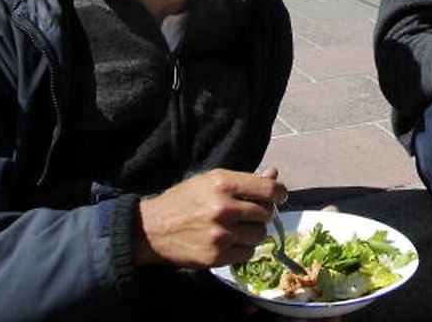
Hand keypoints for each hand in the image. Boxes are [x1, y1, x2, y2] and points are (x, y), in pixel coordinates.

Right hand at [135, 167, 286, 267]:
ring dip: (254, 231)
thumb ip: (245, 180)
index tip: (278, 196)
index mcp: (223, 184)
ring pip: (260, 235)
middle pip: (266, 213)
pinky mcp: (216, 257)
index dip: (279, 193)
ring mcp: (220, 235)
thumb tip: (275, 175)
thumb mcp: (211, 180)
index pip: (269, 189)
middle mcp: (224, 208)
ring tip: (238, 227)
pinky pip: (248, 253)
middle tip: (250, 213)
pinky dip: (244, 248)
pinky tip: (231, 241)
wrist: (152, 229)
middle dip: (262, 212)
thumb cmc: (184, 200)